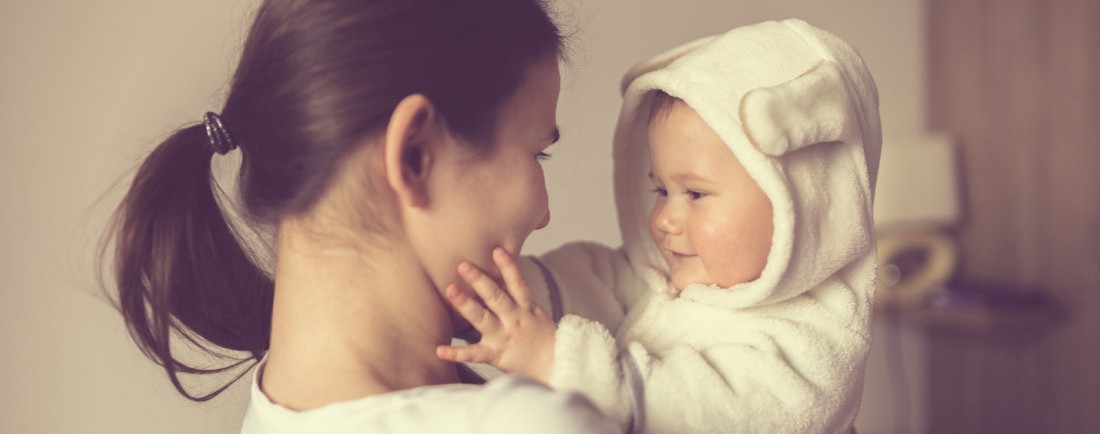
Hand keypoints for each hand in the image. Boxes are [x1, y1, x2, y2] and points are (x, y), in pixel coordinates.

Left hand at [436, 247, 555, 382]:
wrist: (555, 367)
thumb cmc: (543, 340)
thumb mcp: (537, 315)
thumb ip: (520, 299)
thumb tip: (505, 276)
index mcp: (526, 309)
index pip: (518, 284)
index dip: (509, 267)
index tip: (497, 250)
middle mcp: (515, 320)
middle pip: (496, 297)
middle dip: (480, 280)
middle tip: (463, 265)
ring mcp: (504, 337)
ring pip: (483, 319)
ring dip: (466, 304)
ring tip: (450, 290)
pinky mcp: (497, 356)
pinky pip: (474, 354)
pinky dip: (457, 353)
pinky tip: (440, 350)